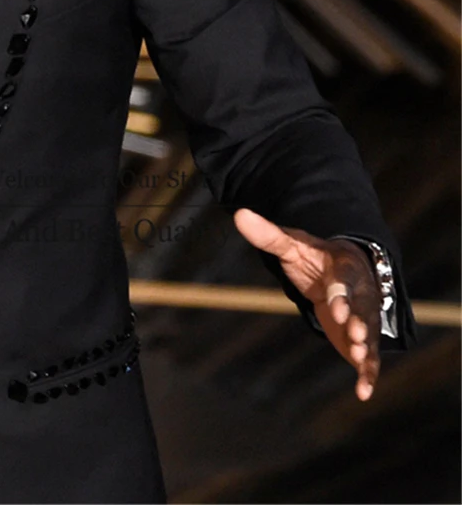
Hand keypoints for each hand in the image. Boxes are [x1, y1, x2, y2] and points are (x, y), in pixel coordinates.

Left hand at [233, 208, 380, 401]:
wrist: (344, 270)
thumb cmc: (314, 258)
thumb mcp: (292, 245)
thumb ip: (268, 235)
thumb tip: (239, 214)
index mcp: (344, 268)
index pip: (344, 280)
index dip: (340, 293)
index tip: (335, 307)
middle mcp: (361, 294)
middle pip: (362, 308)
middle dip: (358, 320)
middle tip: (352, 333)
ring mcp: (365, 318)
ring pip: (369, 334)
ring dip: (365, 346)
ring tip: (358, 359)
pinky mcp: (362, 340)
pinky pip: (369, 358)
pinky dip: (368, 374)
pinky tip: (362, 393)